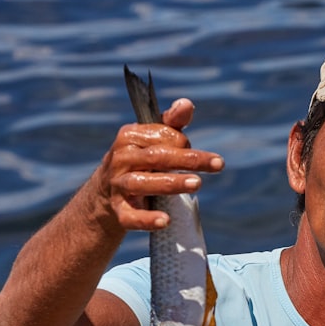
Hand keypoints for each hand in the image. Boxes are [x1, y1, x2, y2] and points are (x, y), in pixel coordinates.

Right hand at [93, 98, 224, 231]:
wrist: (106, 193)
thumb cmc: (140, 161)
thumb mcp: (153, 140)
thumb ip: (172, 124)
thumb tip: (187, 104)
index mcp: (129, 136)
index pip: (162, 136)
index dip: (183, 143)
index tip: (192, 149)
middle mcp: (121, 158)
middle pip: (157, 157)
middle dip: (188, 160)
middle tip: (218, 164)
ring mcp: (118, 184)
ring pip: (144, 183)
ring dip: (171, 183)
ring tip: (197, 184)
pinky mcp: (118, 210)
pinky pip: (130, 216)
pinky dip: (146, 220)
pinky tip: (165, 221)